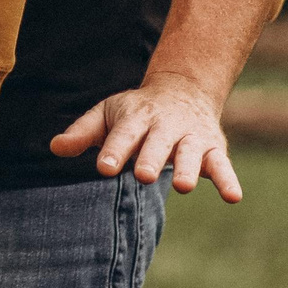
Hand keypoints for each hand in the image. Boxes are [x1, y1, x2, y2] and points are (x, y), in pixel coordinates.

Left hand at [50, 78, 243, 200]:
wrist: (183, 90)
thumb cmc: (136, 111)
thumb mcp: (108, 114)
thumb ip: (83, 132)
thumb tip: (54, 148)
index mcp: (136, 116)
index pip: (123, 134)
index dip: (114, 150)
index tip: (103, 167)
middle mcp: (165, 126)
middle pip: (157, 143)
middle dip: (150, 158)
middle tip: (142, 176)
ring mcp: (190, 138)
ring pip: (189, 153)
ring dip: (185, 168)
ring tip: (181, 186)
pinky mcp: (212, 150)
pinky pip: (222, 166)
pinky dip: (228, 180)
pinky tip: (233, 197)